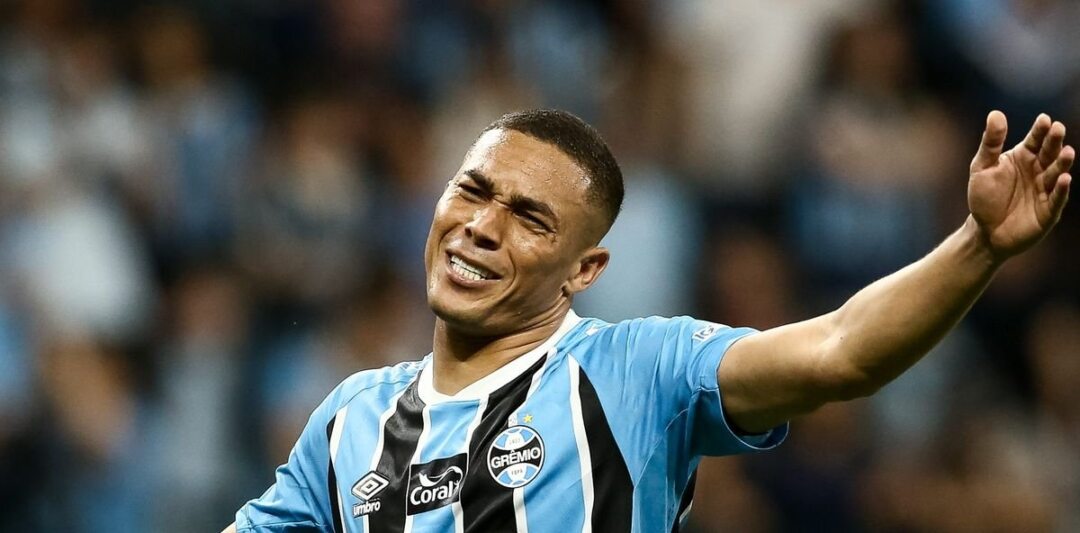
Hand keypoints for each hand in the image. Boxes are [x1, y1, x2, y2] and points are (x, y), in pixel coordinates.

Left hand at [968, 111, 1072, 259]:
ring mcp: (1046, 190)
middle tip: (1058, 129)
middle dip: (1055, 142)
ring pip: (1057, 174)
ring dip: (1062, 163)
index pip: (1035, 140)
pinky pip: (1057, 198)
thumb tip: (995, 113)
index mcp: (1024, 157)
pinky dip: (1061, 189)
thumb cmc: (984, 197)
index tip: (1044, 119)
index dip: (1040, 130)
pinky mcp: (1048, 211)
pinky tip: (1064, 179)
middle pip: (1049, 153)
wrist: (985, 231)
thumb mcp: (982, 167)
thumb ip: (991, 143)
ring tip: (1067, 152)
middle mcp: (1039, 171)